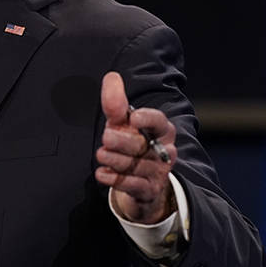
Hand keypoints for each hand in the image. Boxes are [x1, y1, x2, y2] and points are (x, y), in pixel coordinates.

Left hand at [95, 71, 176, 224]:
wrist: (142, 183)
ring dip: (115, 160)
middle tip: (105, 138)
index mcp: (161, 130)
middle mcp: (164, 151)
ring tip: (101, 155)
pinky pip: (133, 185)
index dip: (147, 119)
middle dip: (122, 141)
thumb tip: (112, 76)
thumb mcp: (122, 124)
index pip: (158, 122)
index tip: (132, 118)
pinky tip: (102, 174)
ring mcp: (158, 172)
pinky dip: (115, 179)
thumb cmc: (133, 145)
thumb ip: (116, 104)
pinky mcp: (148, 190)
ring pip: (136, 166)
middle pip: (142, 145)